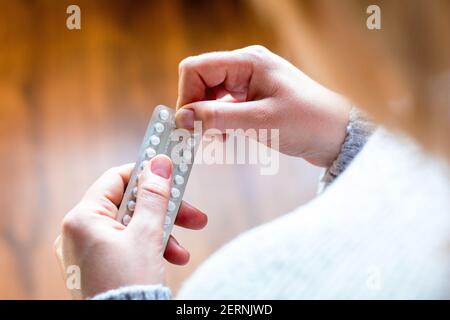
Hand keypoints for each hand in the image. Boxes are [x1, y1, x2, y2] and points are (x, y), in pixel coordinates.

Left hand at [54, 155, 206, 298]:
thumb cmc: (128, 284)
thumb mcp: (147, 234)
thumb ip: (154, 195)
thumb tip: (159, 162)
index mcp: (83, 219)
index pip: (117, 179)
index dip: (146, 175)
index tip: (171, 174)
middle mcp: (79, 231)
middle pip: (128, 205)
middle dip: (164, 211)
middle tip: (192, 215)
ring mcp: (87, 249)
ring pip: (131, 226)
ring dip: (161, 233)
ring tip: (182, 250)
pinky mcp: (97, 264)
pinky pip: (126, 244)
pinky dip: (148, 248)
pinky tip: (171, 259)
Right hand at [176, 45, 350, 166]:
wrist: (338, 135)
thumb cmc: (308, 123)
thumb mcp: (260, 122)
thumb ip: (218, 118)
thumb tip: (181, 118)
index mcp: (248, 62)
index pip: (197, 68)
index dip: (187, 96)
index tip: (188, 125)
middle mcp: (246, 67)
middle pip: (201, 81)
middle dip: (196, 109)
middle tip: (199, 137)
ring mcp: (250, 82)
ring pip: (210, 95)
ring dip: (207, 118)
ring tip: (217, 140)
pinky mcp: (254, 97)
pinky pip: (224, 105)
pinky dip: (219, 122)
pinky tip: (225, 138)